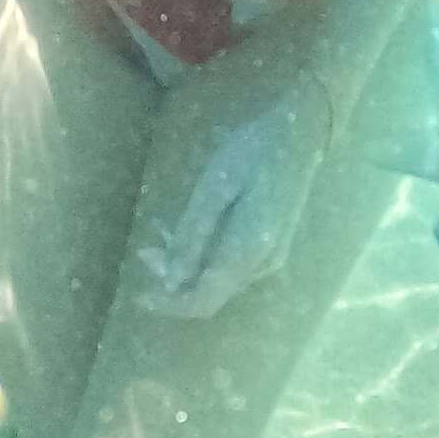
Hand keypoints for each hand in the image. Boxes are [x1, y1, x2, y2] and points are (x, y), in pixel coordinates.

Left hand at [132, 73, 327, 319]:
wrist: (299, 132)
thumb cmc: (253, 151)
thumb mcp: (215, 187)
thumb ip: (193, 234)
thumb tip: (171, 279)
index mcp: (248, 252)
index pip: (203, 301)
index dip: (169, 304)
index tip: (139, 295)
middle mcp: (262, 265)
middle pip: (211, 292)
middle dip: (173, 280)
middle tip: (145, 250)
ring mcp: (270, 257)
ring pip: (219, 279)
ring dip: (186, 265)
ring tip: (158, 236)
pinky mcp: (270, 245)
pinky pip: (231, 263)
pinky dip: (203, 254)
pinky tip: (185, 231)